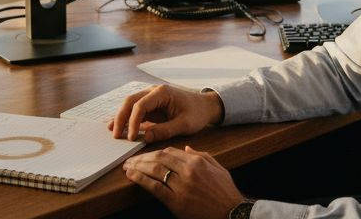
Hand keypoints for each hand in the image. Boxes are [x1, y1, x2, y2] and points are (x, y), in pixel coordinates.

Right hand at [109, 84, 223, 142]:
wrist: (205, 106)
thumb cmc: (197, 113)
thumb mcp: (184, 124)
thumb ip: (165, 130)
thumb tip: (145, 137)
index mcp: (162, 93)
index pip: (141, 105)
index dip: (134, 121)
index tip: (131, 137)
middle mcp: (153, 91)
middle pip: (130, 101)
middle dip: (121, 117)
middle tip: (115, 135)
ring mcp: (150, 97)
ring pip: (129, 104)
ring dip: (121, 117)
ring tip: (112, 131)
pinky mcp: (150, 105)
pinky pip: (135, 110)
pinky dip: (127, 118)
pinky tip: (118, 127)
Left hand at [124, 145, 243, 218]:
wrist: (233, 214)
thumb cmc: (226, 194)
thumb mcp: (218, 169)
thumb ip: (201, 156)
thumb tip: (185, 148)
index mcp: (197, 162)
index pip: (170, 151)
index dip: (155, 152)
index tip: (146, 155)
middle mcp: (188, 171)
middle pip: (159, 158)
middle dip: (142, 157)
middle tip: (130, 159)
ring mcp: (181, 186)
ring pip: (154, 170)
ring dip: (138, 166)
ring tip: (127, 166)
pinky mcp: (176, 202)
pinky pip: (154, 187)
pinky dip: (141, 179)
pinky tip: (132, 176)